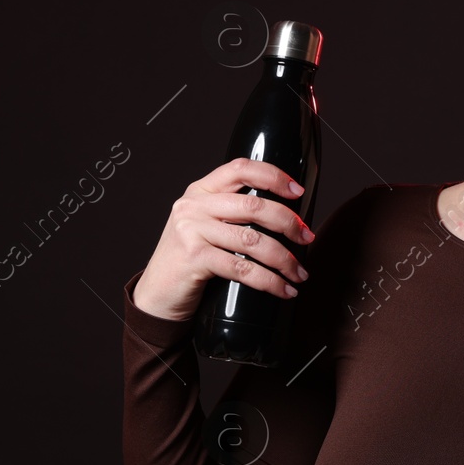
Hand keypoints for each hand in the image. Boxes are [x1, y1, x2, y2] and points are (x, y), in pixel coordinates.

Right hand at [133, 158, 314, 320]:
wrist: (156, 295)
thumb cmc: (189, 261)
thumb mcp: (204, 226)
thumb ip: (231, 213)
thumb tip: (284, 217)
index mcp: (200, 191)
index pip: (241, 169)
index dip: (274, 176)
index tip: (298, 192)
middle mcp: (194, 206)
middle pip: (254, 205)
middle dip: (289, 223)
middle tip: (307, 237)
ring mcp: (191, 231)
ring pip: (252, 240)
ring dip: (284, 259)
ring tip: (299, 273)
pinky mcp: (194, 258)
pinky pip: (242, 267)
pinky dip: (269, 281)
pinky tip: (283, 289)